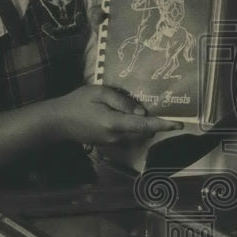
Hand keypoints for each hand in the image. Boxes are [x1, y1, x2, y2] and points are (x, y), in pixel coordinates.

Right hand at [48, 85, 181, 144]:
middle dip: (154, 122)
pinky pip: (127, 136)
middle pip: (144, 131)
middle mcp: (116, 137)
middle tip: (157, 108)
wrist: (57, 122)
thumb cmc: (78, 102)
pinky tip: (123, 116)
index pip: (145, 125)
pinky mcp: (107, 144)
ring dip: (142, 125)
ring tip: (135, 110)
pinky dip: (132, 128)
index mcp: (115, 123)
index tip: (180, 124)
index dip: (164, 124)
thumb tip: (141, 112)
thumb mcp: (100, 93)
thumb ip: (122, 102)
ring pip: (136, 134)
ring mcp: (112, 143)